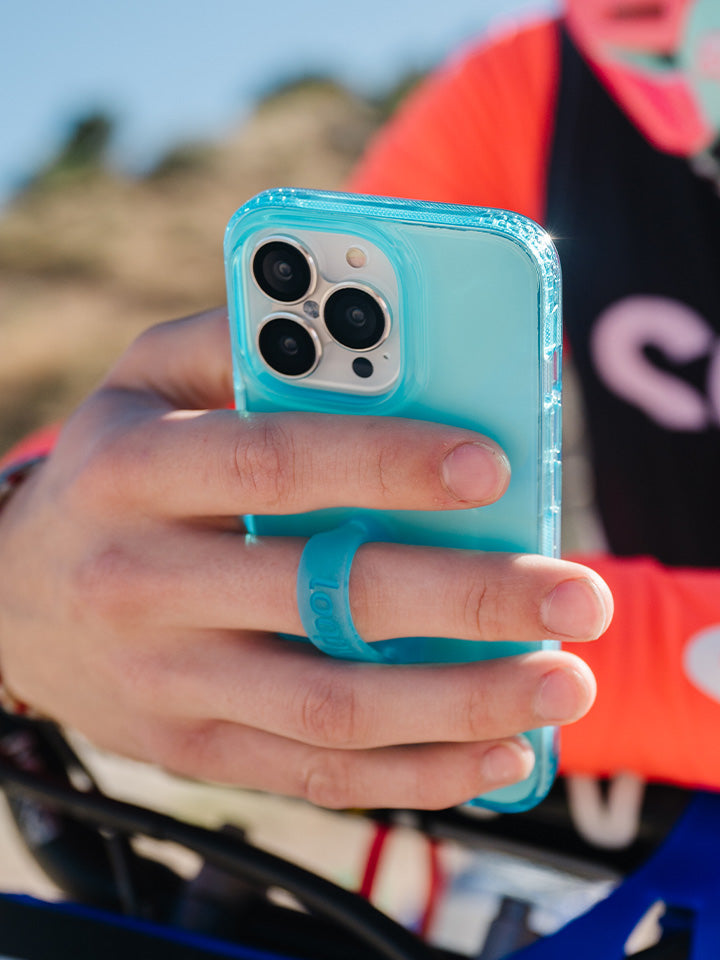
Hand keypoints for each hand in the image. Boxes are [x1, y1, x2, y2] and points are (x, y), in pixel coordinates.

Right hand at [0, 308, 611, 809]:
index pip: (273, 465)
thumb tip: (361, 322)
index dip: (384, 463)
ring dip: (463, 703)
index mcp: (137, 473)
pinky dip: (417, 772)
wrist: (12, 601)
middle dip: (467, 600)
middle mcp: (148, 583)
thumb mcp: (141, 383)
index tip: (493, 466)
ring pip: (334, 710)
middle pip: (325, 597)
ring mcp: (171, 681)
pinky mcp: (196, 748)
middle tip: (575, 596)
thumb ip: (237, 341)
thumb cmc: (106, 474)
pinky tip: (496, 752)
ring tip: (560, 684)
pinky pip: (317, 775)